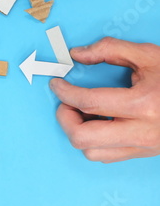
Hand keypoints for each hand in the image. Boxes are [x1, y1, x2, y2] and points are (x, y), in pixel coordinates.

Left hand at [50, 37, 159, 162]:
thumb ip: (110, 49)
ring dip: (78, 132)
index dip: (64, 92)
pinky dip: (94, 140)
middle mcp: (143, 131)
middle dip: (65, 119)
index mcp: (143, 104)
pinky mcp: (145, 153)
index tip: (57, 84)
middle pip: (83, 139)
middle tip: (65, 103)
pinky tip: (98, 122)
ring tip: (82, 112)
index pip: (88, 102)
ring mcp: (144, 147)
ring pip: (92, 153)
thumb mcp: (149, 55)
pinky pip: (107, 156)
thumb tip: (77, 54)